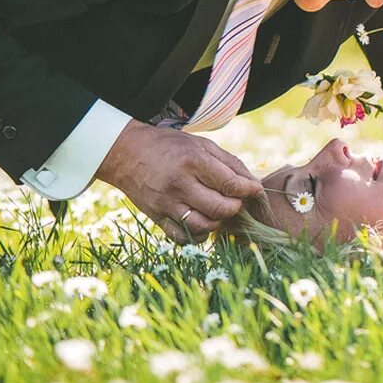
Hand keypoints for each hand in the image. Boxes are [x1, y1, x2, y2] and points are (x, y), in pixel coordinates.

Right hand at [95, 120, 262, 242]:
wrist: (127, 153)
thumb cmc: (170, 146)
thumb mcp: (201, 145)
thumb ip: (230, 163)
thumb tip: (253, 184)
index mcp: (193, 162)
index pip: (230, 184)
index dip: (249, 190)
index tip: (255, 190)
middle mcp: (179, 185)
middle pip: (220, 208)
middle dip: (236, 207)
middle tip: (236, 200)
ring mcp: (166, 204)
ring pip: (204, 226)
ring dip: (218, 222)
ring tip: (218, 210)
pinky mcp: (157, 217)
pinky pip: (183, 237)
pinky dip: (198, 234)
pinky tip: (202, 221)